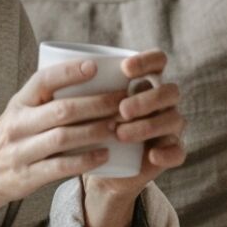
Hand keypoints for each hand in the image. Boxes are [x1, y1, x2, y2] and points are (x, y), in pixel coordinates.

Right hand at [0, 57, 130, 211]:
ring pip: (64, 137)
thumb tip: (90, 78)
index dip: (69, 72)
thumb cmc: (9, 138)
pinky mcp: (28, 175)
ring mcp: (22, 151)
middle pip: (62, 110)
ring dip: (95, 131)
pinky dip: (85, 161)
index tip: (95, 66)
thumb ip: (45, 99)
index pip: (43, 80)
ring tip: (120, 127)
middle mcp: (18, 124)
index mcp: (18, 103)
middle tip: (123, 100)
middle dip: (97, 104)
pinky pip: (60, 167)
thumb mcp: (19, 112)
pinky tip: (105, 156)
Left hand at [81, 49, 186, 201]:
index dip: (147, 61)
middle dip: (146, 98)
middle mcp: (163, 101)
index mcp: (145, 81)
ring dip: (149, 125)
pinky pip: (178, 151)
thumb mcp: (82, 103)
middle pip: (169, 90)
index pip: (158, 61)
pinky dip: (167, 153)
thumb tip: (48, 62)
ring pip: (173, 119)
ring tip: (122, 133)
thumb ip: (78, 85)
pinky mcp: (170, 151)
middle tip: (121, 109)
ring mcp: (170, 126)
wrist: (102, 166)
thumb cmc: (91, 125)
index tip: (124, 69)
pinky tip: (151, 155)